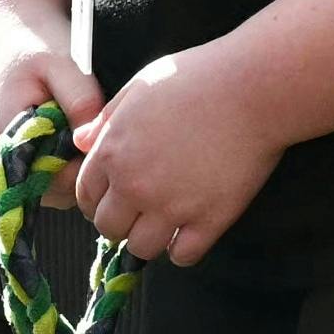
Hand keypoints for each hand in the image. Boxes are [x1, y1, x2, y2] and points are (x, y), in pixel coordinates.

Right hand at [0, 0, 103, 175]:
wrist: (15, 25)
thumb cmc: (40, 42)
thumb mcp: (65, 64)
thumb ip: (81, 103)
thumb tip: (91, 144)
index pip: (49, 179)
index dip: (81, 165)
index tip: (100, 138)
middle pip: (47, 189)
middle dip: (76, 165)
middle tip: (91, 128)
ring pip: (45, 187)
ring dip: (68, 164)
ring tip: (77, 126)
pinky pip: (38, 176)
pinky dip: (58, 161)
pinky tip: (67, 132)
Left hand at [72, 43, 282, 265]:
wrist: (253, 88)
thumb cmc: (197, 77)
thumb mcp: (140, 87)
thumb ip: (106, 119)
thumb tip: (80, 142)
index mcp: (113, 152)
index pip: (86, 196)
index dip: (97, 200)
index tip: (113, 199)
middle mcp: (135, 185)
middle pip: (109, 228)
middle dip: (120, 222)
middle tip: (139, 213)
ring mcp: (172, 206)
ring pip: (142, 249)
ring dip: (150, 240)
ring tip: (165, 225)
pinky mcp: (209, 219)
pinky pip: (184, 256)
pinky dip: (184, 250)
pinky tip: (191, 233)